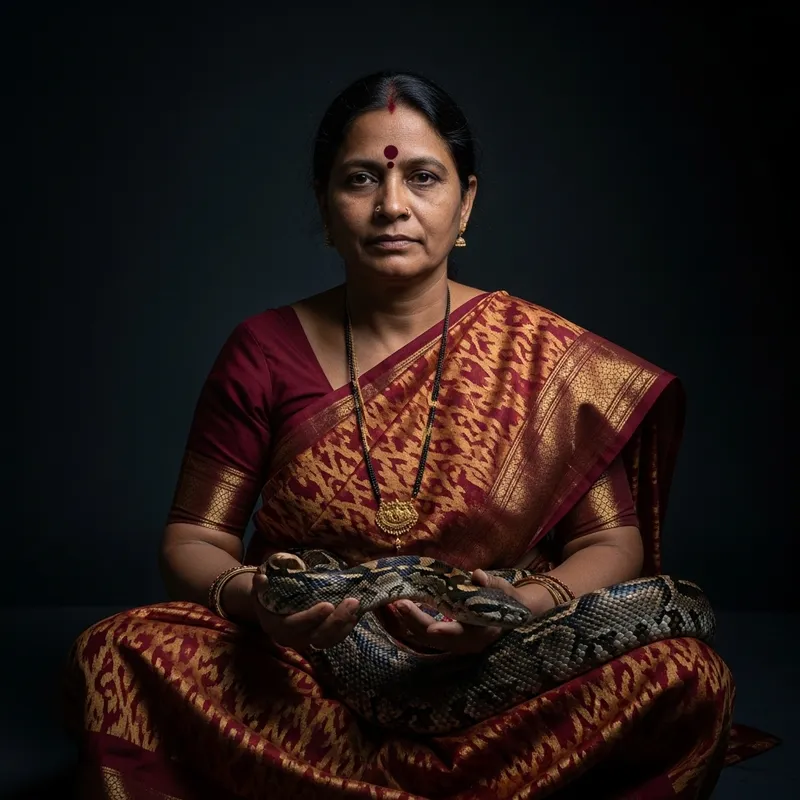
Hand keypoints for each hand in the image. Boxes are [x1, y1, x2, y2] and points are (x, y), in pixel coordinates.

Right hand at [251, 572, 359, 650]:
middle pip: (317, 636)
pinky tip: (357, 614)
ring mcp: (305, 641)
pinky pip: (333, 639)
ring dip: (345, 625)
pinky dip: (346, 628)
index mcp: (276, 625)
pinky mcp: (316, 639)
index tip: (327, 605)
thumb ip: (259, 582)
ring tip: (357, 607)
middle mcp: (292, 638)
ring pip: (328, 640)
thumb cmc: (265, 594)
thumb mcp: (259, 587)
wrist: (266, 610)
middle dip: (337, 621)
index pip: (294, 625)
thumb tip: (262, 577)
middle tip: (353, 602)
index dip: (311, 617)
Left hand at [391, 569, 531, 654]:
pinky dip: (414, 623)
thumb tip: (478, 575)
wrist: (513, 614)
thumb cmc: (508, 599)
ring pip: (428, 639)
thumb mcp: (504, 589)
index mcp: (483, 632)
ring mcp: (456, 643)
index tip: (431, 627)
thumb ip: (492, 584)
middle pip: (436, 638)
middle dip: (416, 621)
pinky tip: (403, 609)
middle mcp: (467, 643)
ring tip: (396, 604)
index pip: (460, 635)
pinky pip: (427, 635)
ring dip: (411, 622)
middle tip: (401, 603)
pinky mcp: (448, 638)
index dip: (445, 631)